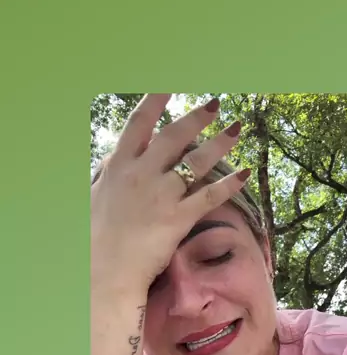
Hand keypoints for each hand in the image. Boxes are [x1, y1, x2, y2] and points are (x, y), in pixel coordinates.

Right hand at [91, 94, 247, 293]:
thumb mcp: (94, 196)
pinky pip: (209, 196)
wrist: (102, 269)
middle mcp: (142, 174)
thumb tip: (112, 162)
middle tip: (215, 103)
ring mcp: (161, 195)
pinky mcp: (178, 218)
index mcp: (119, 166)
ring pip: (196, 162)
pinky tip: (245, 172)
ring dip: (219, 143)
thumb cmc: (93, 236)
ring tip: (237, 128)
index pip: (139, 123)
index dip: (156, 100)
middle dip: (197, 117)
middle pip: (174, 136)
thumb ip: (107, 175)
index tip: (171, 84)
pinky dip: (229, 183)